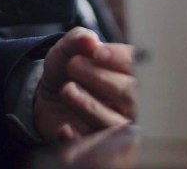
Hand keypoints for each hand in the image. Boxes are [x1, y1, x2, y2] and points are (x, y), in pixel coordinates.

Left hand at [34, 27, 135, 141]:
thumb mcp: (67, 50)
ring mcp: (117, 123)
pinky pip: (97, 146)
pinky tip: (65, 128)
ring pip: (116, 122)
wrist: (48, 96)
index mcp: (129, 70)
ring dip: (91, 106)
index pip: (137, 64)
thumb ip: (78, 40)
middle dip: (104, 79)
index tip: (97, 52)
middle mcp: (130, 98)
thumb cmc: (67, 69)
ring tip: (67, 89)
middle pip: (131, 94)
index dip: (120, 58)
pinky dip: (80, 138)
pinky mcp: (100, 144)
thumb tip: (88, 40)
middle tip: (74, 66)